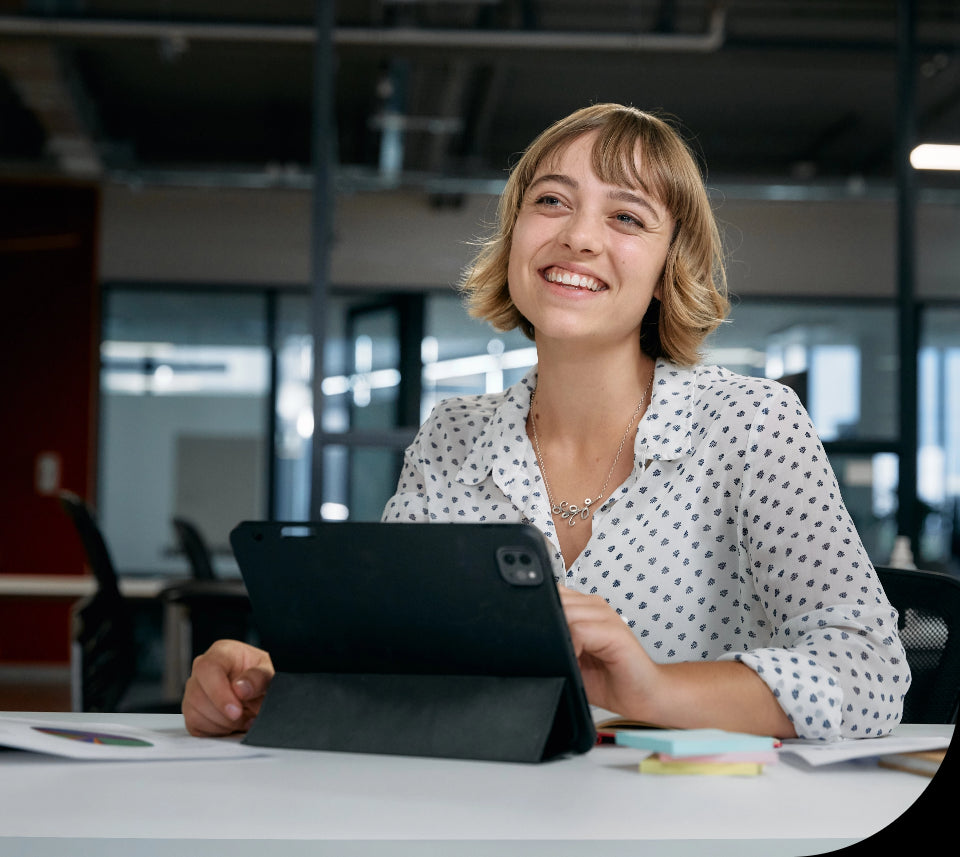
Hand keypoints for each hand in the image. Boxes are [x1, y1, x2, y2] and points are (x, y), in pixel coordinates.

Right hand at [181, 639, 274, 736]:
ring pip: (194, 714)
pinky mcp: (191, 711)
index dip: (219, 693)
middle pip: (197, 695)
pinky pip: (195, 726)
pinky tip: (231, 724)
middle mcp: (202, 669)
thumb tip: (240, 689)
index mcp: (221, 653)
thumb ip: (258, 678)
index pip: (208, 669)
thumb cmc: (261, 677)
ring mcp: (193, 690)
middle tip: (246, 716)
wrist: (260, 692)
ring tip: (243, 719)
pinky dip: (215, 731)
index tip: (236, 711)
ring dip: (222, 724)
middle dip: (225, 715)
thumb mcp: (269, 672)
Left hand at [558, 586, 797, 736]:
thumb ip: (553, 640)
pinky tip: (577, 660)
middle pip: (555, 601)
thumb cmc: (607, 679)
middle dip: (546, 626)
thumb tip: (526, 637)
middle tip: (552, 651)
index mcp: (582, 608)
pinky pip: (580, 629)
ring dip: (560, 637)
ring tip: (569, 658)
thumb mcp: (570, 657)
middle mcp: (594, 606)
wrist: (644, 695)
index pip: (550, 594)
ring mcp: (606, 615)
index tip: (534, 635)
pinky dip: (572, 646)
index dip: (538, 613)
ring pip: (565, 612)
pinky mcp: (615, 630)